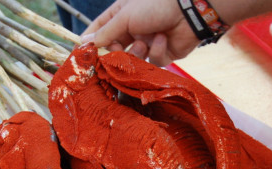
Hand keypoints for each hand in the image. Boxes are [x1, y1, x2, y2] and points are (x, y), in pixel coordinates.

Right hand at [81, 0, 199, 65]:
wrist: (188, 10)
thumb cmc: (155, 5)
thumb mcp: (125, 16)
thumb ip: (105, 32)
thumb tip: (84, 43)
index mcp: (121, 15)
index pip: (99, 30)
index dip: (91, 42)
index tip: (83, 55)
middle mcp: (132, 29)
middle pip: (115, 49)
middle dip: (115, 53)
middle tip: (115, 55)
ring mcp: (147, 42)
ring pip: (133, 59)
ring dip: (137, 53)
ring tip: (144, 43)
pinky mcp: (163, 53)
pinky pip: (152, 61)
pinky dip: (157, 51)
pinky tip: (163, 38)